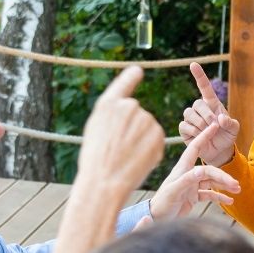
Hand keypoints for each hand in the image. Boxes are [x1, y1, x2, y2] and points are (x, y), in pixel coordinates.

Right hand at [75, 66, 166, 196]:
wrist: (105, 181)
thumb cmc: (96, 159)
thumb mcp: (96, 130)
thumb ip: (112, 114)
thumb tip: (130, 105)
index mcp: (109, 104)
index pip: (125, 82)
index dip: (131, 77)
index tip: (137, 71)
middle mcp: (128, 106)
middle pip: (136, 112)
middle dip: (133, 126)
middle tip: (119, 146)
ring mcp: (145, 119)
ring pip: (148, 126)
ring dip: (142, 139)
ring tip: (127, 155)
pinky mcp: (158, 135)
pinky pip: (156, 139)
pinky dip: (150, 148)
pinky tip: (138, 160)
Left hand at [148, 118, 241, 219]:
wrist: (157, 219)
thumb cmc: (162, 204)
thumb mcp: (174, 191)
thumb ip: (187, 180)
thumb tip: (202, 170)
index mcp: (182, 169)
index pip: (195, 148)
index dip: (205, 136)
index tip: (215, 125)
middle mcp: (188, 174)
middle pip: (209, 171)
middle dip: (223, 176)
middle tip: (236, 184)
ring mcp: (192, 185)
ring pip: (211, 182)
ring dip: (224, 186)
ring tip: (237, 191)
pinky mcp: (193, 196)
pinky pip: (209, 194)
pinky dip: (219, 197)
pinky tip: (229, 200)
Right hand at [178, 62, 240, 166]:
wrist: (219, 151)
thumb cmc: (227, 137)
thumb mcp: (234, 129)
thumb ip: (230, 123)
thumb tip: (220, 118)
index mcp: (212, 104)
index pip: (204, 86)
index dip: (199, 75)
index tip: (193, 64)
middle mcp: (200, 109)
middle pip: (197, 104)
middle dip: (206, 115)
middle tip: (214, 126)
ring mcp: (191, 118)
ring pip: (188, 114)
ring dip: (200, 124)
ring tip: (208, 132)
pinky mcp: (185, 129)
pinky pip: (184, 126)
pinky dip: (193, 132)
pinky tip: (199, 137)